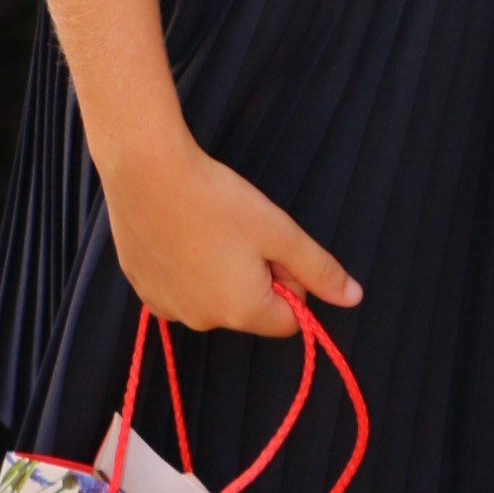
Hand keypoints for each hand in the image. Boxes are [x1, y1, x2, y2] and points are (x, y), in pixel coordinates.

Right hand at [101, 131, 358, 336]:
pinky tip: (178, 234)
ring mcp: (167, 307)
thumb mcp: (279, 230)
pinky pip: (177, 290)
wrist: (146, 171)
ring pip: (210, 299)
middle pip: (247, 309)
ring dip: (216, 274)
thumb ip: (319, 268)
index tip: (272, 245)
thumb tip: (352, 296)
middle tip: (238, 232)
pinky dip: (183, 270)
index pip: (288, 319)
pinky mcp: (141, 287)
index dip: (289, 282)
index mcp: (243, 312)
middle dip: (251, 278)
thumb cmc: (216, 199)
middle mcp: (203, 321)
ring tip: (205, 229)